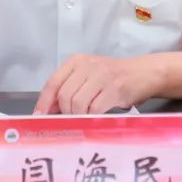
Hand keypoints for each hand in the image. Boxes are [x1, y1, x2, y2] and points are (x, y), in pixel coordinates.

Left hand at [33, 54, 158, 114]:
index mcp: (77, 61)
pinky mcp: (114, 89)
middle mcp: (87, 66)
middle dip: (64, 113)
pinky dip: (92, 118)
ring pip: (77, 103)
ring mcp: (101, 76)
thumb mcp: (89, 75)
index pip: (53, 82)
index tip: (39, 117)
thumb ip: (69, 88)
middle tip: (70, 120)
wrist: (143, 73)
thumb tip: (49, 110)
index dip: (44, 102)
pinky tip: (95, 118)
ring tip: (85, 119)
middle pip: (64, 95)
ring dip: (78, 116)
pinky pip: (94, 109)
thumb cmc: (113, 77)